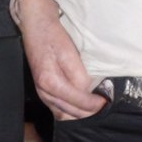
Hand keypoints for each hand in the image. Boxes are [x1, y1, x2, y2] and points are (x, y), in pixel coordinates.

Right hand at [16, 0, 106, 119]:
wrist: (36, 26)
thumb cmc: (52, 36)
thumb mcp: (68, 52)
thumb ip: (78, 75)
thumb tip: (88, 90)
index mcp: (50, 82)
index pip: (77, 101)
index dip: (94, 104)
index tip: (106, 100)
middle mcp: (44, 92)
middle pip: (71, 113)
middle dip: (89, 112)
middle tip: (103, 105)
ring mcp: (42, 93)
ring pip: (64, 115)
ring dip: (80, 114)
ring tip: (94, 107)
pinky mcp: (43, 91)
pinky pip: (58, 109)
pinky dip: (71, 111)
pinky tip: (81, 106)